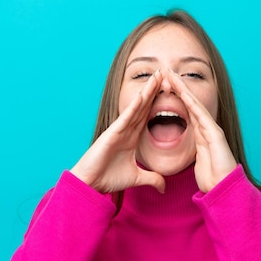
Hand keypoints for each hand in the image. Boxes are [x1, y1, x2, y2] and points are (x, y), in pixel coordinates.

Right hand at [71, 70, 165, 193]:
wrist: (91, 184)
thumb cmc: (108, 178)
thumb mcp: (137, 178)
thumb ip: (151, 179)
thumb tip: (164, 187)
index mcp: (132, 138)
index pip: (148, 116)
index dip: (158, 103)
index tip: (170, 91)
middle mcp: (126, 130)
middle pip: (144, 106)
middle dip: (154, 90)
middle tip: (165, 73)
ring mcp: (119, 130)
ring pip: (136, 107)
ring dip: (147, 92)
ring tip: (157, 76)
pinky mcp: (112, 134)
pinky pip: (125, 118)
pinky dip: (134, 106)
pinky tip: (143, 95)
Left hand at [168, 70, 236, 192]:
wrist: (224, 188)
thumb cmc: (212, 179)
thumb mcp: (197, 163)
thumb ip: (193, 154)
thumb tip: (187, 153)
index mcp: (201, 134)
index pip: (187, 111)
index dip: (176, 97)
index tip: (164, 86)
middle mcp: (207, 129)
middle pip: (190, 103)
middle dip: (179, 87)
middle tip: (166, 72)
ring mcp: (213, 130)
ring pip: (195, 104)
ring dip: (183, 89)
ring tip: (171, 76)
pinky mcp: (215, 134)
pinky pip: (201, 115)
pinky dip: (192, 103)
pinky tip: (183, 93)